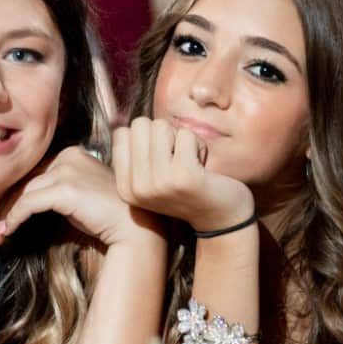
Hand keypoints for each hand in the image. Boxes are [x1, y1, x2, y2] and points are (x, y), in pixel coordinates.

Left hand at [0, 145, 156, 249]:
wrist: (136, 228)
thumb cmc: (108, 219)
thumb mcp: (77, 200)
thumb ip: (54, 194)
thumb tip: (20, 206)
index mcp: (73, 154)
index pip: (33, 174)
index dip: (12, 196)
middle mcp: (69, 156)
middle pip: (25, 181)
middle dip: (3, 207)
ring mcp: (68, 169)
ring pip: (23, 192)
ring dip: (4, 217)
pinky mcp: (65, 187)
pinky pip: (28, 203)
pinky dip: (13, 219)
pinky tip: (6, 232)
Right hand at [114, 117, 255, 235]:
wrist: (221, 218)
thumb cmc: (187, 189)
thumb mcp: (152, 179)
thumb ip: (136, 155)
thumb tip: (122, 124)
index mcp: (126, 188)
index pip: (121, 134)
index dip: (145, 137)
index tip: (160, 159)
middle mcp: (138, 188)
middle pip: (140, 125)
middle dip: (162, 133)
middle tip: (176, 156)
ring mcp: (159, 183)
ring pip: (161, 126)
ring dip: (180, 137)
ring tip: (188, 161)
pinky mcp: (184, 177)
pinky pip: (185, 135)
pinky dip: (198, 144)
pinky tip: (202, 166)